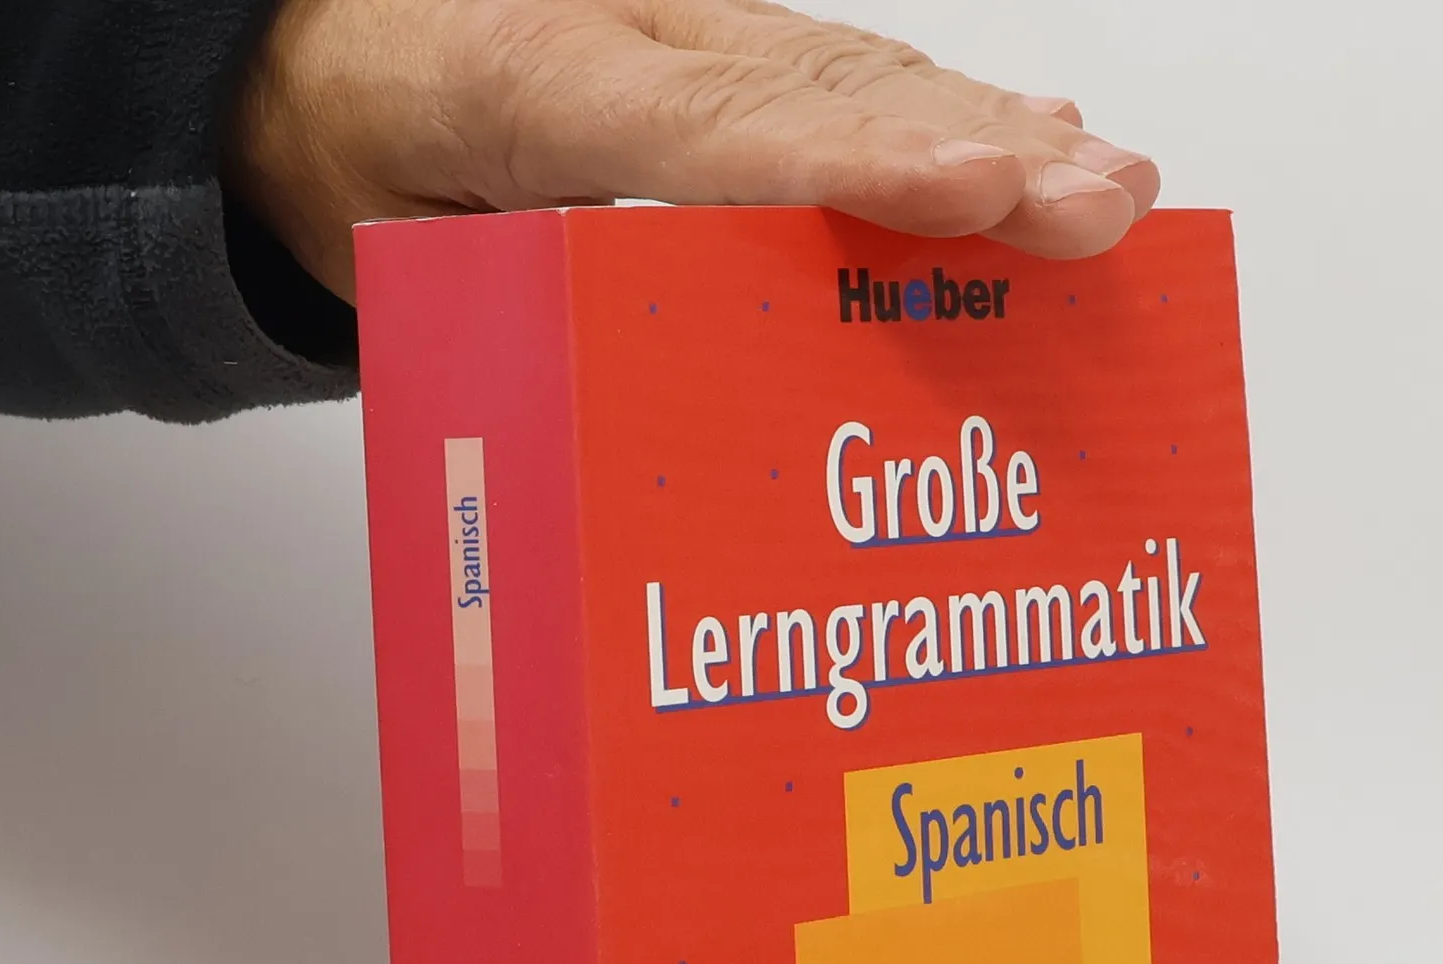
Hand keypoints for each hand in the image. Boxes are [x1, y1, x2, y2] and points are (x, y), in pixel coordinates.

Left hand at [227, 0, 1158, 302]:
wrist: (334, 48)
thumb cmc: (374, 154)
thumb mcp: (402, 250)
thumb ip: (509, 314)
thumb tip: (635, 443)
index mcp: (536, 79)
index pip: (710, 127)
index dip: (850, 161)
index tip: (969, 188)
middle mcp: (642, 37)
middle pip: (825, 90)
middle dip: (971, 151)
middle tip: (1092, 204)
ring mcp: (698, 35)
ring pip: (860, 76)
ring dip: (994, 135)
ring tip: (1107, 188)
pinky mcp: (732, 57)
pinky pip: (851, 83)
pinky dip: (950, 120)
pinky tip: (1035, 145)